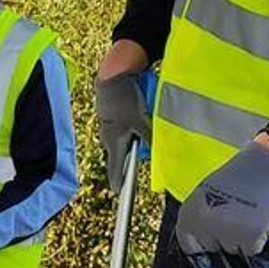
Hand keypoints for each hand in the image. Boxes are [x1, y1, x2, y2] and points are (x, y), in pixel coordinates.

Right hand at [95, 72, 152, 193]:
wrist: (112, 75)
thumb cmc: (124, 99)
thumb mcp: (140, 120)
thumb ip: (150, 138)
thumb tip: (159, 153)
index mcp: (114, 142)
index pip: (115, 168)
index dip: (118, 180)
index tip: (119, 192)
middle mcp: (109, 137)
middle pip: (121, 154)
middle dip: (131, 157)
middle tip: (138, 158)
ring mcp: (109, 126)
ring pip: (124, 139)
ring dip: (134, 138)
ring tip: (141, 127)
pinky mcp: (112, 116)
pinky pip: (124, 127)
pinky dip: (132, 126)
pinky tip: (139, 114)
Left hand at [175, 143, 268, 257]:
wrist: (264, 168)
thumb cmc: (238, 177)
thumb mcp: (206, 194)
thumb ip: (201, 217)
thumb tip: (204, 236)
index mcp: (189, 214)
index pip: (188, 245)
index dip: (202, 243)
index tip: (212, 237)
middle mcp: (204, 227)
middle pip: (214, 248)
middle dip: (224, 238)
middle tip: (235, 216)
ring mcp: (226, 234)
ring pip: (234, 249)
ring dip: (242, 238)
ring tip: (247, 214)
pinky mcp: (248, 239)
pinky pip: (252, 249)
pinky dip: (257, 238)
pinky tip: (257, 218)